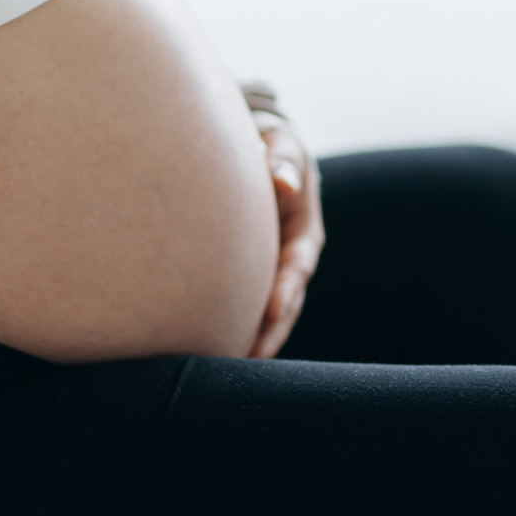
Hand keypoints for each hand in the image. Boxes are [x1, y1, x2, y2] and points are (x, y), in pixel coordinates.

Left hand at [249, 122, 323, 358]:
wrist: (266, 156)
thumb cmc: (274, 150)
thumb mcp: (283, 148)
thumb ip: (283, 160)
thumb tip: (282, 180)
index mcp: (305, 233)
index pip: (297, 267)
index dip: (285, 290)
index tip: (270, 311)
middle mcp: (293, 260)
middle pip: (286, 304)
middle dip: (271, 332)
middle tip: (250, 358)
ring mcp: (274, 273)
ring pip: (268, 315)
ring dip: (254, 340)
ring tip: (229, 367)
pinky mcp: (255, 279)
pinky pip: (247, 308)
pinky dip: (236, 329)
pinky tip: (211, 351)